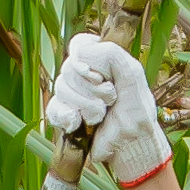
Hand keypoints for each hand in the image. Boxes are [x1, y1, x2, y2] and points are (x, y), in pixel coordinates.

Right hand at [47, 32, 170, 186]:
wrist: (130, 144)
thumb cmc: (136, 109)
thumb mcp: (132, 73)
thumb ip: (110, 54)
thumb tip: (78, 56)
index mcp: (101, 61)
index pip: (79, 46)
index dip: (85, 59)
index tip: (100, 77)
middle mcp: (84, 75)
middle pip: (68, 68)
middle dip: (90, 89)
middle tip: (110, 100)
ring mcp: (73, 95)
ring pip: (61, 88)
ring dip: (84, 105)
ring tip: (100, 115)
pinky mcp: (65, 114)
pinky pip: (53, 107)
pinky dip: (65, 116)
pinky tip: (78, 123)